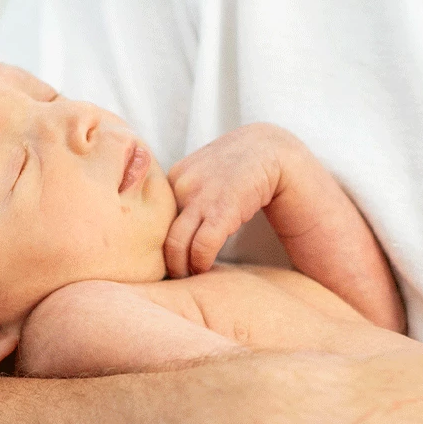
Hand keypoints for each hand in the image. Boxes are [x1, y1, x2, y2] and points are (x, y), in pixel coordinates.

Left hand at [163, 123, 299, 277]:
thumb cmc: (235, 169)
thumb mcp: (201, 175)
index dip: (155, 242)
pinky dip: (201, 263)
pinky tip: (206, 268)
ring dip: (180, 268)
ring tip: (188, 276)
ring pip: (175, 244)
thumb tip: (168, 228)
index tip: (162, 259)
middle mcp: (179, 185)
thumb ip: (184, 196)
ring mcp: (200, 195)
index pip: (152, 219)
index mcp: (171, 178)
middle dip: (163, 261)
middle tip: (171, 276)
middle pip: (157, 234)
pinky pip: (202, 246)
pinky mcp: (223, 207)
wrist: (270, 148)